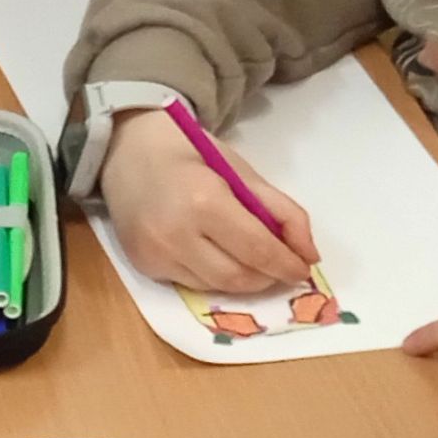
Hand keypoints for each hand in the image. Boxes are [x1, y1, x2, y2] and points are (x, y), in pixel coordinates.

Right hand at [99, 110, 318, 292]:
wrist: (128, 150)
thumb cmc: (191, 154)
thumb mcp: (242, 172)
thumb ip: (282, 212)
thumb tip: (309, 255)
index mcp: (206, 201)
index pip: (257, 249)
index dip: (285, 265)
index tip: (303, 270)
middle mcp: (177, 234)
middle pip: (238, 277)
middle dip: (267, 278)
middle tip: (280, 268)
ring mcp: (156, 253)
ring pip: (215, 287)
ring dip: (242, 280)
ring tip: (251, 262)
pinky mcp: (143, 265)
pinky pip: (190, 284)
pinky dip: (213, 277)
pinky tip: (215, 255)